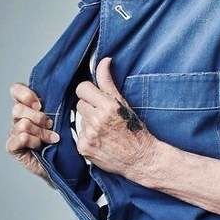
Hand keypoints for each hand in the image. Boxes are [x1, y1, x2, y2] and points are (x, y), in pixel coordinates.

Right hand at [6, 82, 60, 184]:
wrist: (64, 164)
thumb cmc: (63, 139)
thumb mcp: (63, 117)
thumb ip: (58, 103)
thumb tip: (67, 88)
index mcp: (28, 106)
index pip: (16, 90)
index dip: (25, 94)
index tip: (40, 104)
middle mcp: (19, 118)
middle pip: (17, 109)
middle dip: (37, 117)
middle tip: (50, 124)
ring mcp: (15, 133)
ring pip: (22, 124)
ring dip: (40, 132)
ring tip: (52, 138)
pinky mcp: (13, 147)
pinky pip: (19, 138)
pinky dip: (32, 141)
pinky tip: (40, 146)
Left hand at [73, 57, 157, 178]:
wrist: (141, 158)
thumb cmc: (134, 130)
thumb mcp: (123, 103)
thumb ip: (108, 81)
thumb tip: (104, 60)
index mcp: (107, 106)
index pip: (82, 88)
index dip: (89, 92)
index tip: (96, 98)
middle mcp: (97, 120)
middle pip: (79, 104)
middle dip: (89, 108)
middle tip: (103, 117)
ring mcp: (89, 135)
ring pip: (79, 120)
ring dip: (88, 123)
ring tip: (103, 130)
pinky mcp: (84, 148)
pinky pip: (78, 135)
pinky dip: (87, 137)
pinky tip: (100, 141)